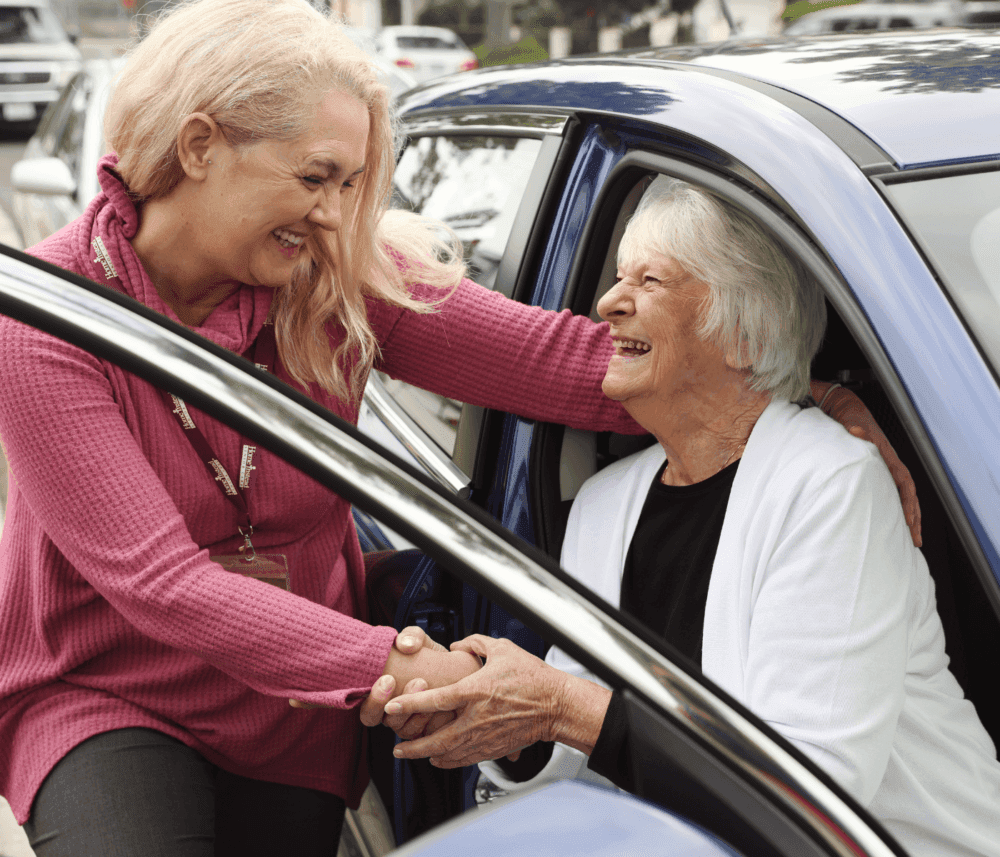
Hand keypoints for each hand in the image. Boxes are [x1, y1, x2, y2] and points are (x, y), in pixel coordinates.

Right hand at [289, 626, 446, 716]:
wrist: (460, 676)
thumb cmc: (433, 658)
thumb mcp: (420, 641)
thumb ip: (411, 636)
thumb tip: (402, 643)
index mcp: (374, 686)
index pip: (340, 696)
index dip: (317, 701)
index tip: (297, 700)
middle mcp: (383, 707)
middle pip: (367, 716)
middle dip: (376, 700)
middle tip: (389, 680)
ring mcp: (400, 720)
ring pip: (393, 724)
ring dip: (406, 705)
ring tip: (422, 681)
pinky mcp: (420, 731)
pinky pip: (416, 732)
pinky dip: (425, 717)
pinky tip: (434, 702)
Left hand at [385, 635, 567, 767]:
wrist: (557, 704)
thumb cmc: (533, 677)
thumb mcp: (503, 648)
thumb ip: (475, 643)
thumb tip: (456, 645)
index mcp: (477, 690)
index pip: (436, 700)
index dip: (410, 704)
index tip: (392, 707)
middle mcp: (478, 717)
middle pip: (437, 739)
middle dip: (413, 746)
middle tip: (396, 748)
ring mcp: (486, 736)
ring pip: (449, 754)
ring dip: (427, 756)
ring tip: (412, 754)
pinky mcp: (494, 748)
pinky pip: (465, 760)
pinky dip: (449, 762)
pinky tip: (440, 760)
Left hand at [814, 382, 921, 546]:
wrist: (844, 408)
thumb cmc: (847, 416)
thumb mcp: (850, 421)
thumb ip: (854, 428)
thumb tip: (858, 431)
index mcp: (885, 454)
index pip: (904, 481)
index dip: (908, 501)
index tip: (910, 519)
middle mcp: (888, 462)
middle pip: (908, 493)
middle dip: (913, 516)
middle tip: (916, 539)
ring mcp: (883, 466)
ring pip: (901, 495)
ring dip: (908, 515)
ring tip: (911, 537)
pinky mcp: (875, 469)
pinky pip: (890, 491)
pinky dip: (895, 507)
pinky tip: (894, 521)